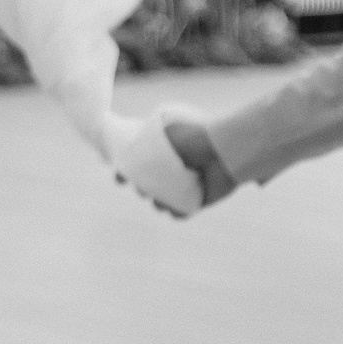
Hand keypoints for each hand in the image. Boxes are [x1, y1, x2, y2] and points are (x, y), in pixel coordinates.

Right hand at [106, 108, 229, 217]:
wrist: (222, 150)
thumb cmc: (195, 136)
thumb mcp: (165, 130)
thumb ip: (144, 140)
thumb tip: (126, 156)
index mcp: (161, 152)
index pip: (135, 164)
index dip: (123, 172)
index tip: (120, 177)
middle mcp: (170, 170)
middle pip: (144, 186)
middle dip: (142, 187)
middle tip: (145, 185)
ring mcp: (183, 186)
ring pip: (159, 202)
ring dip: (158, 201)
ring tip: (163, 195)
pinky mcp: (196, 200)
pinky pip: (179, 213)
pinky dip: (176, 211)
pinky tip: (177, 204)